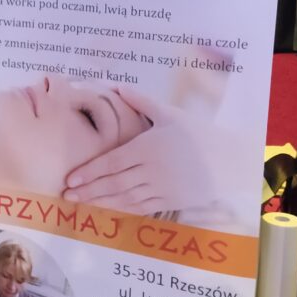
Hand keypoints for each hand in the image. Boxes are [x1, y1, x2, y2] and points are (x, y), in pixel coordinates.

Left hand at [63, 88, 237, 214]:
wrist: (230, 160)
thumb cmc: (197, 133)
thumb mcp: (169, 113)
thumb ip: (140, 101)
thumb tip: (114, 86)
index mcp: (148, 147)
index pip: (112, 162)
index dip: (89, 172)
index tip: (70, 179)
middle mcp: (152, 170)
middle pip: (114, 183)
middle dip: (88, 191)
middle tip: (66, 196)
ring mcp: (162, 189)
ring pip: (125, 198)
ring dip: (101, 203)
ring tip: (81, 205)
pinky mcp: (171, 202)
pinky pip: (141, 208)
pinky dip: (122, 209)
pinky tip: (107, 210)